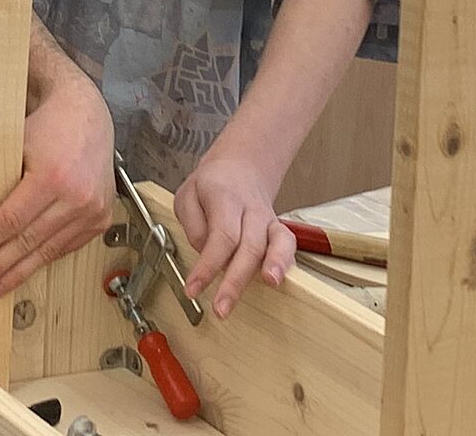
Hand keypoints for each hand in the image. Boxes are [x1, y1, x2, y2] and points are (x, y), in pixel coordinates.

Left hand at [0, 74, 114, 297]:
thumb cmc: (49, 124)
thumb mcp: (15, 143)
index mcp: (53, 177)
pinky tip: (23, 270)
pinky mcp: (100, 219)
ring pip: (47, 252)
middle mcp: (77, 197)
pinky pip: (66, 247)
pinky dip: (42, 260)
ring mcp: (92, 211)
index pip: (11, 221)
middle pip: (27, 242)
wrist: (87, 113)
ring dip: (17, 272)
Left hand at [174, 148, 296, 317]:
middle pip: (249, 245)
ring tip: (270, 286)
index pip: (220, 236)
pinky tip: (278, 281)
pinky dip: (286, 262)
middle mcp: (251, 209)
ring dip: (275, 265)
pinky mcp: (278, 230)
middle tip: (221, 309)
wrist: (241, 166)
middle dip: (236, 281)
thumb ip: (193, 225)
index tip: (193, 289)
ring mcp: (268, 219)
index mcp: (224, 197)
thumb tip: (205, 254)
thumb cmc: (212, 185)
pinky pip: (288, 245)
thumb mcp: (187, 195)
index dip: (207, 266)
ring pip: (277, 241)